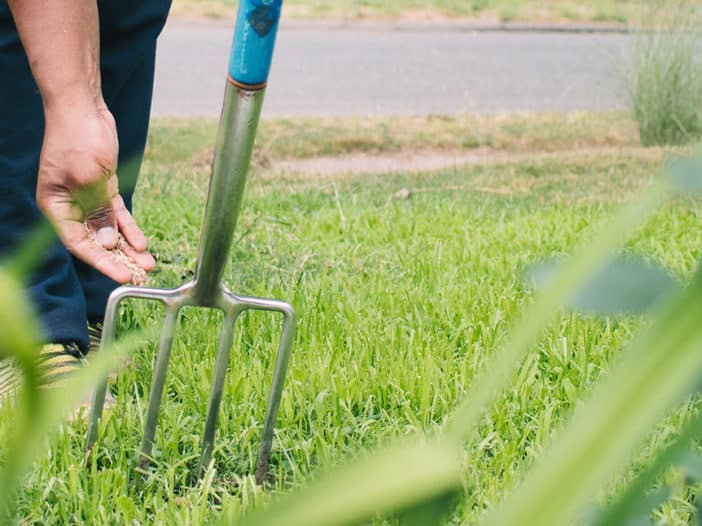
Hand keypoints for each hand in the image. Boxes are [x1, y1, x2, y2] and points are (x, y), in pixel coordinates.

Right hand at [36, 98, 154, 283]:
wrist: (82, 109)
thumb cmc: (78, 140)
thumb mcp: (90, 180)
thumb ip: (100, 213)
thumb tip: (109, 244)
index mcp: (56, 207)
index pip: (80, 244)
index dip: (103, 263)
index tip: (124, 276)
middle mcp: (69, 207)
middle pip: (96, 241)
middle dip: (120, 258)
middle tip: (143, 272)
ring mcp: (87, 199)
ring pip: (109, 230)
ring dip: (128, 247)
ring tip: (149, 263)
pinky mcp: (102, 189)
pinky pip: (116, 215)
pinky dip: (129, 228)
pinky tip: (142, 242)